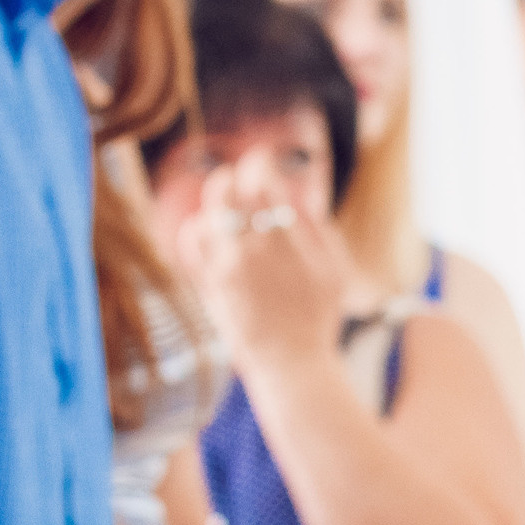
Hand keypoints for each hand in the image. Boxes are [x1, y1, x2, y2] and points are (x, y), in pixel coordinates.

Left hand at [175, 163, 343, 366]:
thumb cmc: (319, 319)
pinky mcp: (209, 284)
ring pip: (207, 215)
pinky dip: (198, 232)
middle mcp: (251, 248)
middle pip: (226, 189)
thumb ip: (317, 230)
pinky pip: (191, 244)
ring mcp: (226, 267)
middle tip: (240, 181)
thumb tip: (301, 199)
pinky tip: (211, 234)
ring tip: (229, 214)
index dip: (261, 164)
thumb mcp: (334, 271)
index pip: (263, 180)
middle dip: (233, 178)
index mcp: (285, 240)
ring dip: (218, 208)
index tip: (264, 161)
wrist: (291, 363)